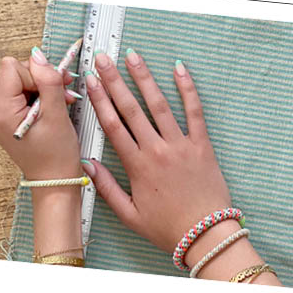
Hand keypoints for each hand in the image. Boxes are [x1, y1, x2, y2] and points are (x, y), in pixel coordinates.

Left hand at [0, 48, 82, 180]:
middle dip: (40, 80)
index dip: (37, 74)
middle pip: (14, 73)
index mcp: (1, 112)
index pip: (12, 68)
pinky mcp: (3, 118)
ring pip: (18, 82)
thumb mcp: (57, 113)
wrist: (53, 180)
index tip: (53, 88)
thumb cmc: (56, 157)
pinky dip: (36, 97)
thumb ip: (48, 80)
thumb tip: (39, 56)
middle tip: (62, 92)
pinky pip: (18, 94)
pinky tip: (49, 107)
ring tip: (58, 102)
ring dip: (41, 88)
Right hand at [82, 50, 231, 253]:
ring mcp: (180, 145)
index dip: (99, 100)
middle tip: (104, 60)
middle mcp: (157, 150)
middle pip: (131, 109)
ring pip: (159, 105)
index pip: (112, 125)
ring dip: (144, 78)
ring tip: (133, 57)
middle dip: (115, 81)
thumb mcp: (128, 214)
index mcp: (137, 166)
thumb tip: (86, 164)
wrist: (207, 235)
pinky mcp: (202, 145)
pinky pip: (195, 112)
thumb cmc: (168, 227)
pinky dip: (187, 90)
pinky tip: (179, 69)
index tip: (90, 81)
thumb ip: (105, 187)